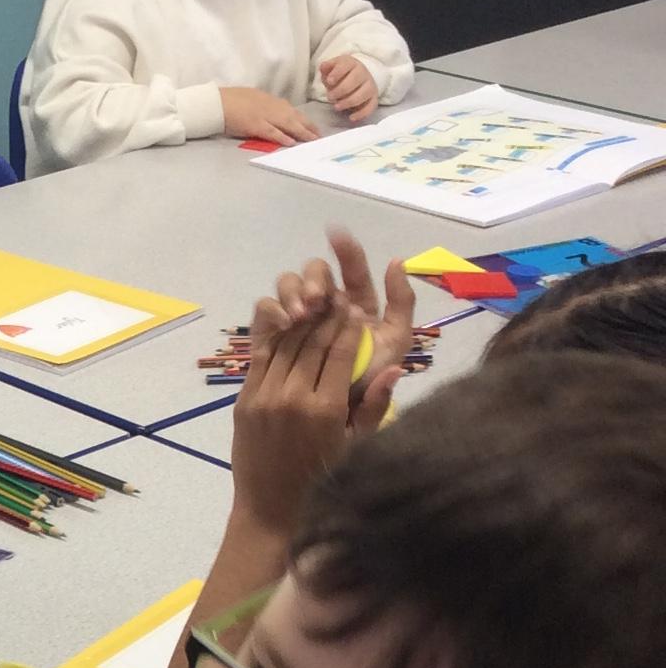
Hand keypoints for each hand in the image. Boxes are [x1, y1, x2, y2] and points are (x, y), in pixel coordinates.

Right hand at [220, 86, 319, 143]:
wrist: (217, 102)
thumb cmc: (231, 100)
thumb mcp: (252, 98)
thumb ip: (265, 106)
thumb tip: (275, 114)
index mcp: (269, 100)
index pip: (291, 111)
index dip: (304, 119)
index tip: (313, 127)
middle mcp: (270, 107)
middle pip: (294, 117)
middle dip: (308, 126)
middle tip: (318, 136)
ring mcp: (264, 116)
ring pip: (287, 124)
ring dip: (301, 132)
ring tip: (311, 140)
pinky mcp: (255, 125)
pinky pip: (272, 132)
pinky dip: (282, 137)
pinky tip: (291, 142)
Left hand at [232, 304, 401, 535]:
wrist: (269, 500)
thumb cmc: (320, 473)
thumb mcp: (355, 444)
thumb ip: (374, 405)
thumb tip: (396, 368)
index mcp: (325, 409)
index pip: (340, 353)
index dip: (350, 328)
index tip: (357, 312)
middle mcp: (294, 397)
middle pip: (313, 343)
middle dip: (328, 317)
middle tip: (338, 299)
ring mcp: (265, 396)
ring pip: (286, 345)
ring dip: (302, 321)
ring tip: (316, 305)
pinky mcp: (245, 397)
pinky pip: (262, 357)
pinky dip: (277, 337)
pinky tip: (289, 325)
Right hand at [258, 225, 414, 405]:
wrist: (331, 433)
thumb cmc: (367, 390)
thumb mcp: (395, 349)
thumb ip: (402, 308)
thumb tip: (396, 262)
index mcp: (357, 310)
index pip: (353, 272)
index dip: (346, 250)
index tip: (335, 234)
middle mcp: (325, 310)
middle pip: (316, 273)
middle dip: (315, 277)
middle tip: (316, 299)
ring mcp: (297, 322)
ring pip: (288, 286)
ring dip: (293, 291)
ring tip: (300, 315)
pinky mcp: (272, 337)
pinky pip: (265, 312)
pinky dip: (272, 309)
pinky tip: (283, 323)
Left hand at [318, 54, 378, 121]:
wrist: (357, 78)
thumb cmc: (340, 75)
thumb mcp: (331, 69)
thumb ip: (326, 68)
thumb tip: (323, 66)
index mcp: (351, 64)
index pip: (346, 65)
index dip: (337, 73)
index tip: (329, 81)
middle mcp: (363, 73)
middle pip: (355, 80)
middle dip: (341, 90)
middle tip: (330, 97)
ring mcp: (370, 86)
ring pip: (363, 93)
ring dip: (349, 102)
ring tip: (337, 107)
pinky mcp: (373, 98)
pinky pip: (371, 106)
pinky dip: (362, 113)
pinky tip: (351, 118)